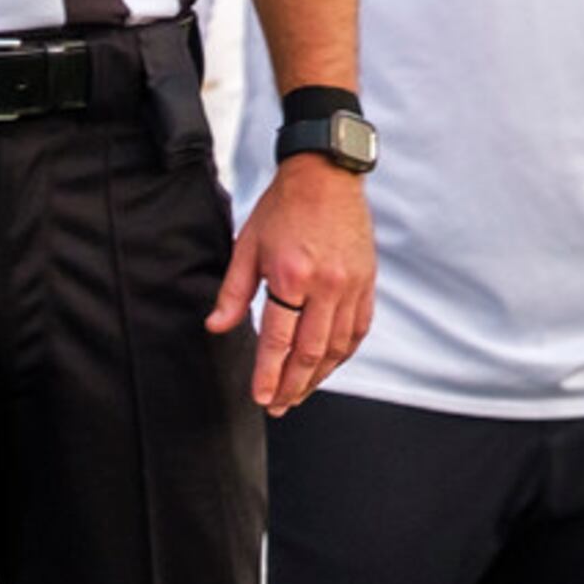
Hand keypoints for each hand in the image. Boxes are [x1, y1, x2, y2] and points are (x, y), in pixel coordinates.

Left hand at [205, 155, 375, 415]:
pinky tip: (327, 367)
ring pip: (337, 348)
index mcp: (291, 276)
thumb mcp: (246, 245)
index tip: (261, 397)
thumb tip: (216, 327)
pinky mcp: (367, 284)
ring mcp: (352, 287)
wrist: (326, 177)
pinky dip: (342, 354)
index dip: (269, 374)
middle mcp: (326, 286)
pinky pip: (358, 331)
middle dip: (293, 386)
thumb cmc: (281, 208)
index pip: (279, 340)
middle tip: (278, 407)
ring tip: (298, 394)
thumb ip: (233, 292)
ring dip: (318, 377)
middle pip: (311, 352)